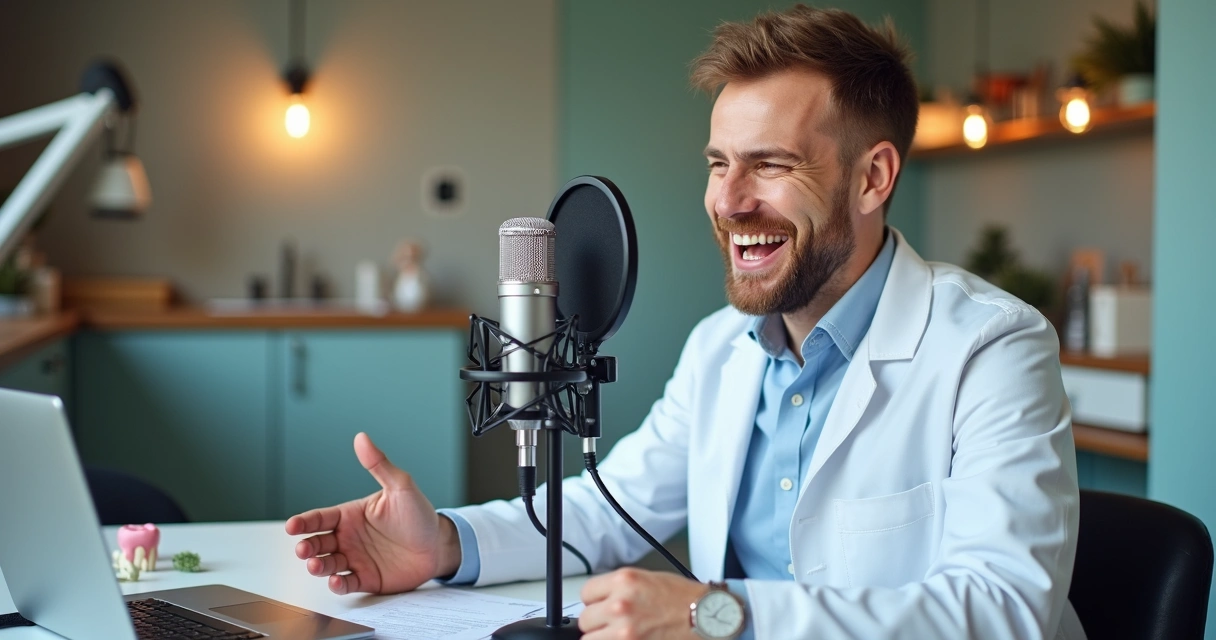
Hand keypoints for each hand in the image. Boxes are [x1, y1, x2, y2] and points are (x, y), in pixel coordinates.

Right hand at [284, 432, 461, 594]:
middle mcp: (348, 538)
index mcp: (351, 515)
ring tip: (316, 565)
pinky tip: (336, 581)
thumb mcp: (401, 486)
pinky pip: (347, 583)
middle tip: (303, 549)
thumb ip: (379, 465)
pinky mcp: (366, 579)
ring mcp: (356, 559)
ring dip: (318, 566)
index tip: (293, 526)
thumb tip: (362, 438)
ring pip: (327, 564)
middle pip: (318, 543)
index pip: (320, 518)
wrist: (439, 544)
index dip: (304, 522)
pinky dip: (338, 584)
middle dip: (307, 546)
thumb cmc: (419, 514)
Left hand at [579, 568, 708, 639]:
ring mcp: (624, 631)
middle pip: (586, 619)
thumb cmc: (682, 598)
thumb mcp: (646, 578)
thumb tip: (599, 599)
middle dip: (598, 622)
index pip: (586, 593)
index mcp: (624, 582)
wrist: (704, 616)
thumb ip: (619, 588)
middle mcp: (620, 605)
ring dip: (602, 637)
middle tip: (612, 622)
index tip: (600, 605)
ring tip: (618, 633)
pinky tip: (627, 639)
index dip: (594, 601)